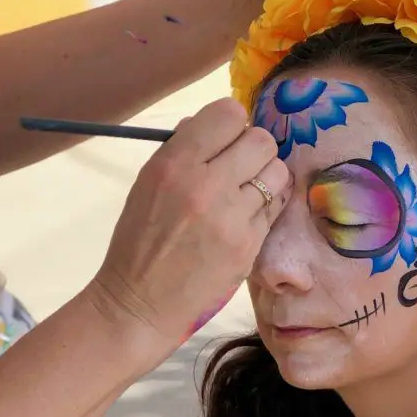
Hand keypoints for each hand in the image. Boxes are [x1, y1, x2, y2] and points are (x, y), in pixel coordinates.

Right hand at [86, 98, 288, 361]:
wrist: (140, 302)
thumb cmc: (139, 239)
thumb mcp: (147, 183)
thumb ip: (180, 150)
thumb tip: (208, 124)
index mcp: (174, 164)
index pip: (228, 113)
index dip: (230, 124)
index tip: (224, 140)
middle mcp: (206, 185)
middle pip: (261, 139)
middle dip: (252, 148)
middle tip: (238, 166)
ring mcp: (232, 217)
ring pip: (277, 171)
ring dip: (264, 177)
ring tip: (245, 192)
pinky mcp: (250, 244)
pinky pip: (276, 206)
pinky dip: (266, 205)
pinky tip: (247, 215)